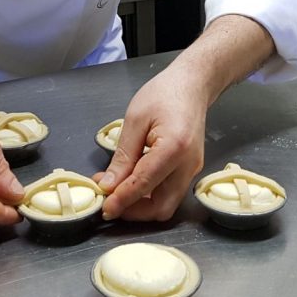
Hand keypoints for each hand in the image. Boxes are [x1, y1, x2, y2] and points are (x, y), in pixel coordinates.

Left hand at [94, 68, 208, 220]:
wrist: (192, 84)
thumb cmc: (163, 94)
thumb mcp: (134, 120)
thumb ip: (122, 157)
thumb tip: (108, 186)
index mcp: (174, 148)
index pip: (144, 184)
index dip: (122, 199)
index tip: (104, 207)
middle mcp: (188, 165)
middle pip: (162, 207)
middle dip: (134, 212)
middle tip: (109, 202)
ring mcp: (193, 169)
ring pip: (167, 204)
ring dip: (141, 205)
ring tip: (116, 190)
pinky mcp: (190, 170)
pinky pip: (170, 192)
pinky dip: (150, 194)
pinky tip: (132, 182)